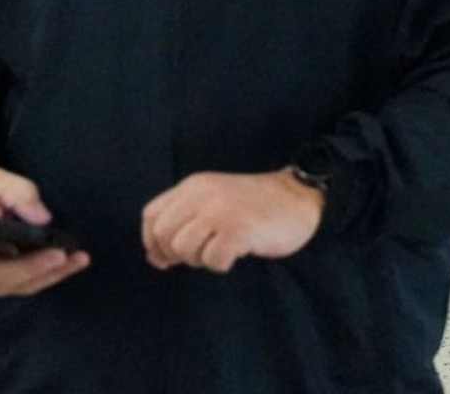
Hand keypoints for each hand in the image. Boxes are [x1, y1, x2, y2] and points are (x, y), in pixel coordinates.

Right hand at [0, 168, 90, 297]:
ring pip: (18, 284)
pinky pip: (28, 285)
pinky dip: (51, 275)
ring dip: (49, 274)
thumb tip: (40, 217)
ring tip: (77, 258)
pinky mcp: (2, 286)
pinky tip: (72, 263)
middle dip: (31, 267)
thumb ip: (14, 192)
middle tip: (59, 254)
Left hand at [142, 171, 322, 272]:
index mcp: (193, 186)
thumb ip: (183, 223)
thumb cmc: (254, 206)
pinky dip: (221, 264)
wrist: (298, 198)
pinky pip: (213, 260)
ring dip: (200, 259)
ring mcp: (220, 211)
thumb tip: (154, 258)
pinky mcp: (239, 229)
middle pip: (164, 234)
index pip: (151, 215)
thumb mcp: (213, 203)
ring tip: (221, 251)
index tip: (167, 256)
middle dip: (177, 254)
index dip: (152, 241)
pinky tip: (237, 253)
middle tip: (202, 254)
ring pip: (185, 248)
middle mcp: (202, 194)